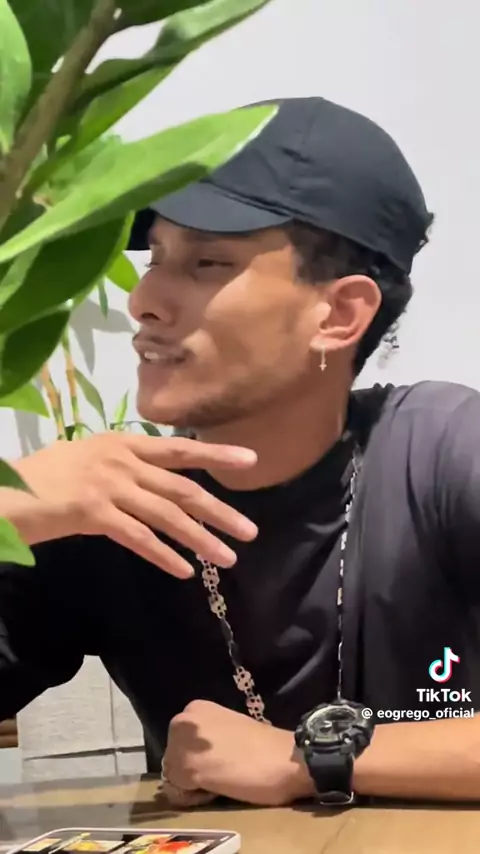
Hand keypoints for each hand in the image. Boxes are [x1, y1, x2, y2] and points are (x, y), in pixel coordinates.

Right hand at [5, 434, 257, 576]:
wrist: (7, 490)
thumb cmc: (45, 477)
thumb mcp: (89, 458)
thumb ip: (124, 466)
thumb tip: (155, 482)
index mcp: (122, 443)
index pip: (179, 449)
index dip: (216, 454)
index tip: (250, 460)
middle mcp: (121, 460)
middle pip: (182, 487)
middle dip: (220, 511)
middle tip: (250, 531)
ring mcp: (109, 485)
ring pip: (167, 515)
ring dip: (200, 539)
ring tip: (226, 558)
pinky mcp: (93, 512)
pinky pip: (139, 538)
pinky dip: (164, 556)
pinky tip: (184, 571)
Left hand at [162, 700, 311, 806]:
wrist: (283, 758)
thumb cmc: (264, 746)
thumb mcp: (228, 730)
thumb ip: (208, 737)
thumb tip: (198, 757)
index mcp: (196, 708)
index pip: (179, 742)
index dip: (197, 758)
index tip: (221, 761)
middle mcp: (183, 720)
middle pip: (172, 757)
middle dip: (190, 770)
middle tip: (220, 773)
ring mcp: (181, 743)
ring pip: (173, 775)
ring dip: (192, 785)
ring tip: (220, 781)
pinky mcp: (185, 768)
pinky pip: (177, 793)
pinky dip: (194, 798)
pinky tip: (217, 789)